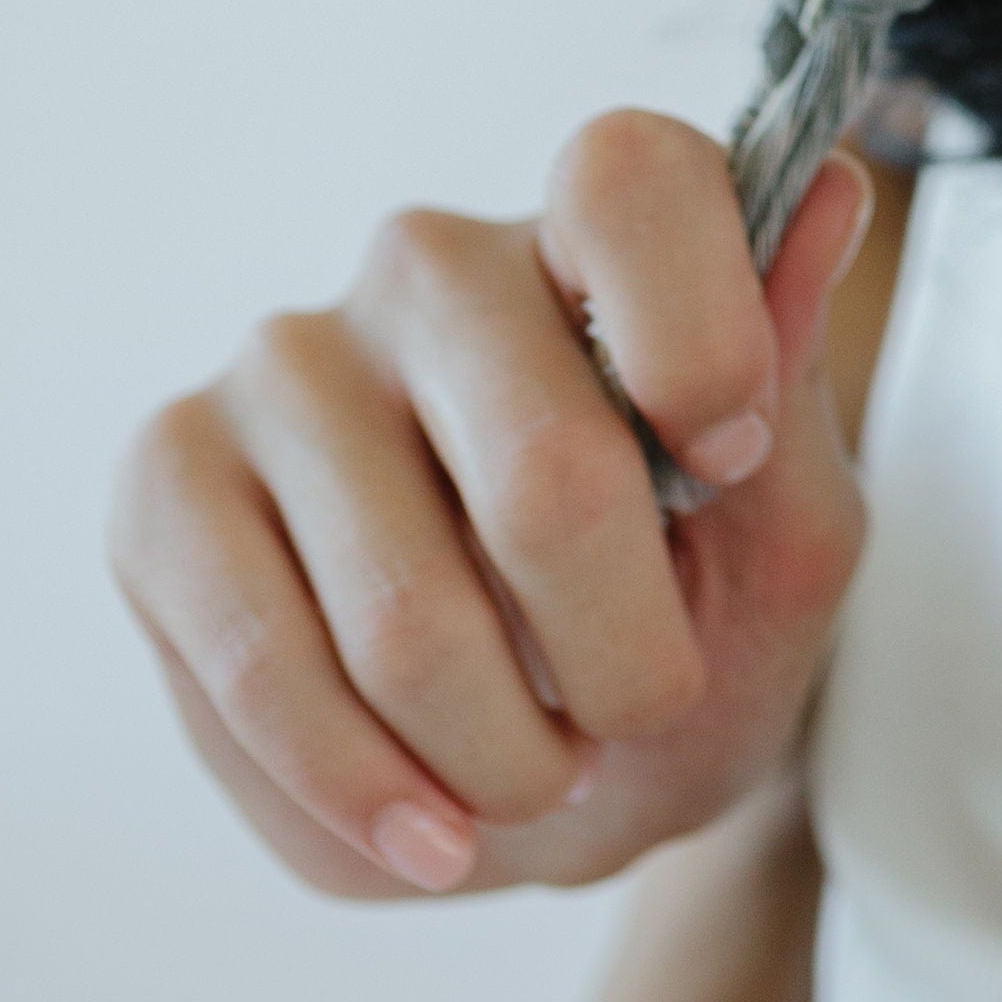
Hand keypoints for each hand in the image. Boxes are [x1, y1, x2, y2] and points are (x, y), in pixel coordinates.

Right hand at [111, 116, 874, 902]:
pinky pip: (259, 667)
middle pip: (542, 459)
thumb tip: (834, 188)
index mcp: (593, 229)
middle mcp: (431, 259)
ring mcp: (286, 361)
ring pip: (403, 610)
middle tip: (633, 709)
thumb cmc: (686, 614)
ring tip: (533, 768)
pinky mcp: (167, 480)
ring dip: (499, 753)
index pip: (630, 177)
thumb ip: (793, 373)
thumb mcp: (783, 532)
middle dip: (620, 656)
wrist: (556, 762)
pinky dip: (364, 789)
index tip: (731, 460)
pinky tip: (428, 824)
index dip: (697, 331)